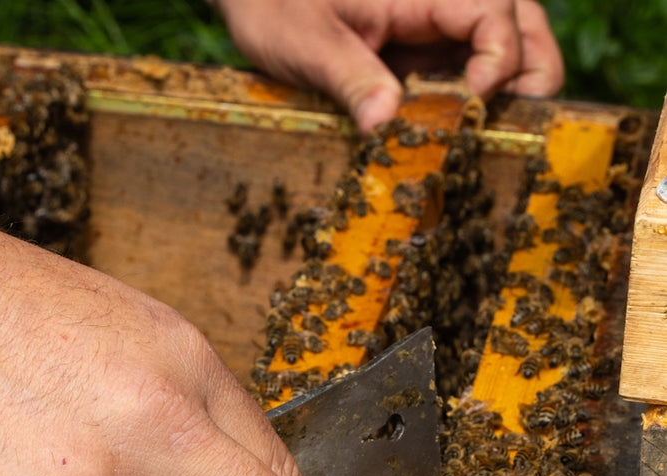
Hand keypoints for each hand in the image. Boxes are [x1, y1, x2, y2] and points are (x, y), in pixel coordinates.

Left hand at [213, 0, 563, 130]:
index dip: (500, 61)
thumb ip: (351, 82)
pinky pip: (466, 68)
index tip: (472, 101)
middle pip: (524, 30)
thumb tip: (386, 126)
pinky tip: (444, 131)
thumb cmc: (277, 5)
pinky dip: (467, 101)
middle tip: (497, 130)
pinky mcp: (424, 45)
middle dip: (526, 80)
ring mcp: (438, 22)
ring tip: (472, 134)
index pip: (499, 15)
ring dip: (500, 94)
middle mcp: (444, 0)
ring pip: (505, 50)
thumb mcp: (308, 45)